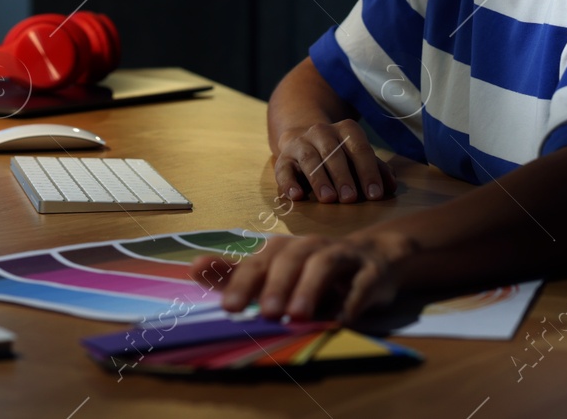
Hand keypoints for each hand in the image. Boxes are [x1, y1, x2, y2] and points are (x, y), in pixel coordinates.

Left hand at [188, 232, 411, 322]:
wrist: (373, 258)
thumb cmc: (313, 270)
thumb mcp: (275, 271)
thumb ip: (236, 274)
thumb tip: (193, 268)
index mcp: (283, 250)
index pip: (258, 263)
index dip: (242, 282)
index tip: (229, 307)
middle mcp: (309, 248)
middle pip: (290, 258)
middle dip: (277, 285)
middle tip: (267, 314)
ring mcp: (342, 257)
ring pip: (324, 264)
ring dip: (310, 288)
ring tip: (298, 316)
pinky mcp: (371, 272)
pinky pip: (362, 283)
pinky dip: (352, 300)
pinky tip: (343, 318)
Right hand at [274, 120, 395, 202]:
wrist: (304, 141)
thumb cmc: (340, 155)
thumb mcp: (358, 158)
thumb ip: (375, 169)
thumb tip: (391, 185)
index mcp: (346, 130)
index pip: (359, 148)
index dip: (368, 171)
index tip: (375, 194)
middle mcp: (321, 132)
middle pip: (333, 153)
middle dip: (343, 176)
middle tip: (351, 199)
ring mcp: (300, 143)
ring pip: (309, 159)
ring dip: (319, 179)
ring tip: (328, 199)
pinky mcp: (283, 158)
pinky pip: (283, 169)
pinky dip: (289, 183)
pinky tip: (297, 196)